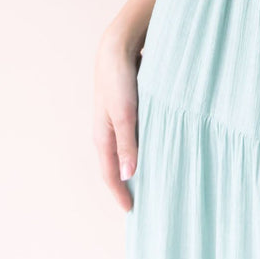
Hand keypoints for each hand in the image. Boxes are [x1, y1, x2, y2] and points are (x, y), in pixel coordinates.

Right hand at [93, 28, 141, 211]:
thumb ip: (127, 144)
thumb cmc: (119, 80)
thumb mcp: (125, 114)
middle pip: (116, 164)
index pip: (110, 174)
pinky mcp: (128, 108)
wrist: (118, 47)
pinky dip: (143, 145)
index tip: (132, 211)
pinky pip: (135, 133)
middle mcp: (108, 130)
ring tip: (152, 178)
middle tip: (143, 199)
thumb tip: (127, 176)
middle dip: (126, 183)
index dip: (120, 194)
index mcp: (103, 136)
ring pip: (126, 149)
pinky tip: (157, 146)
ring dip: (136, 164)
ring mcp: (117, 119)